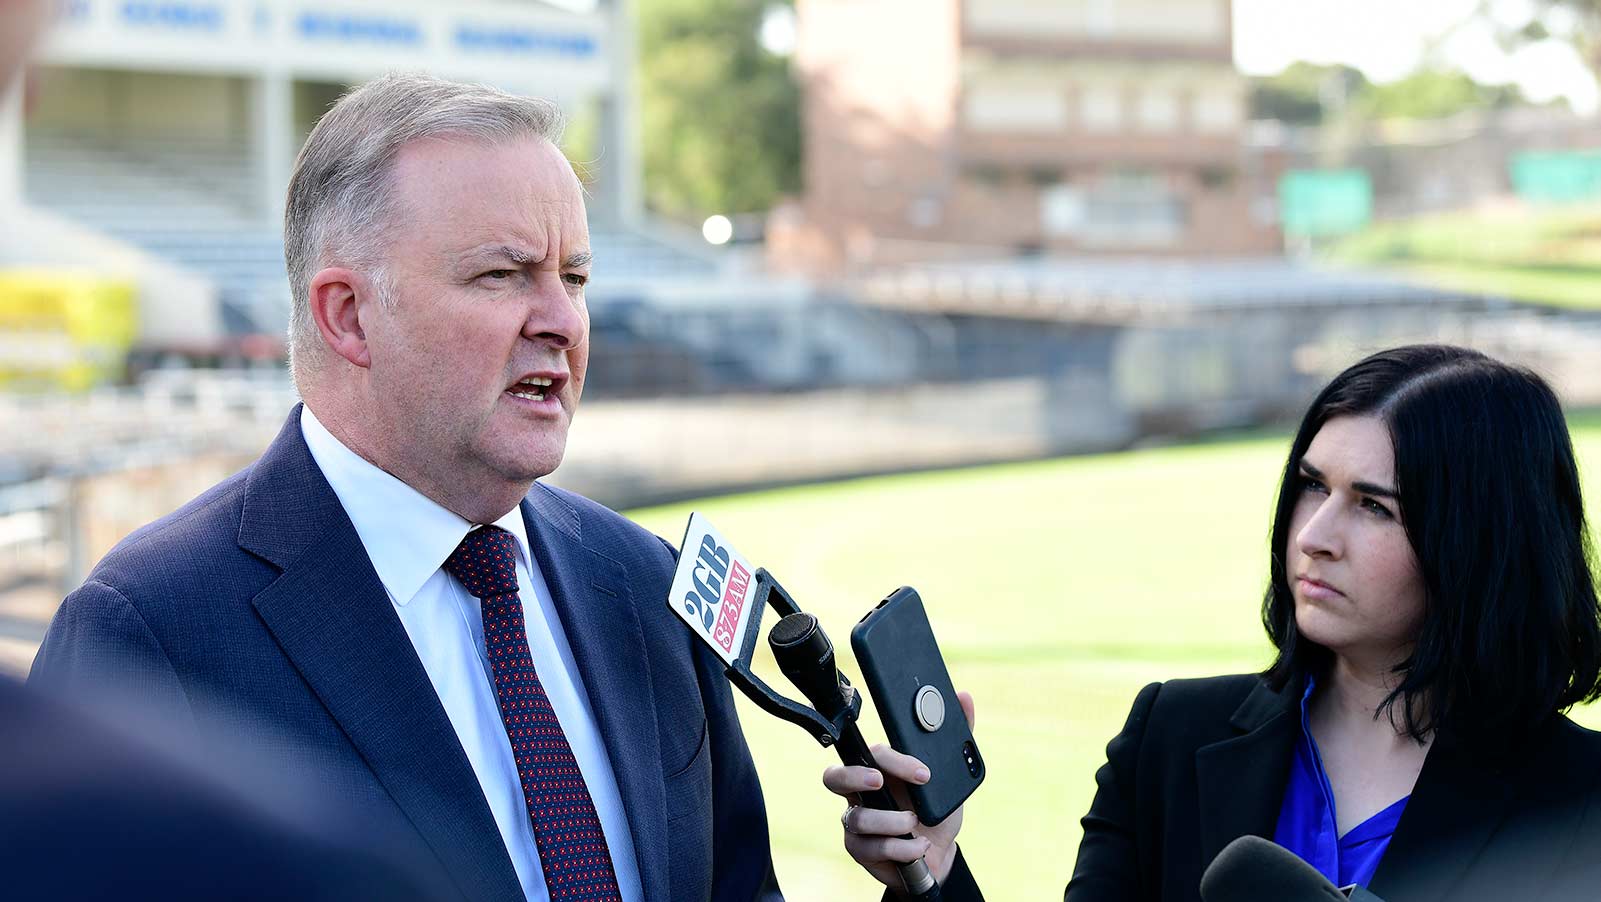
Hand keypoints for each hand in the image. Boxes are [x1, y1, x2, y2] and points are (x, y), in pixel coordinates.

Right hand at [822, 691, 975, 894]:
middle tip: (880, 782)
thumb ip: (956, 738)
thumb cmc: (935, 811)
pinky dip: (899, 848)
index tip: (923, 773)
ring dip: (891, 822)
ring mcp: (857, 821)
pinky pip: (868, 848)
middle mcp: (861, 793)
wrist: (938, 852)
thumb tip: (964, 698)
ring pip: (856, 818)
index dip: (892, 760)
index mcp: (880, 770)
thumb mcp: (951, 778)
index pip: (871, 753)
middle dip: (855, 777)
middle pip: (834, 777)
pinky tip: (918, 847)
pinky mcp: (859, 849)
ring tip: (915, 824)